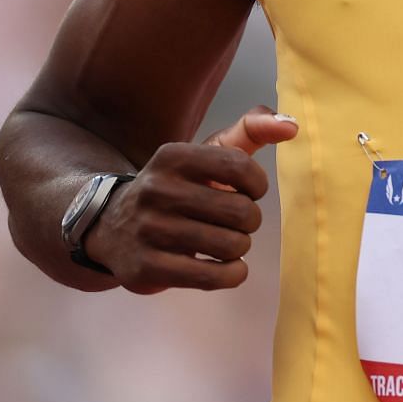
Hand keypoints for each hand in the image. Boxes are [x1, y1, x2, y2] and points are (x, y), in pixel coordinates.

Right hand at [87, 106, 297, 293]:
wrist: (111, 227)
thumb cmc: (176, 187)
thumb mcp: (205, 153)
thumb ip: (250, 130)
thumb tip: (291, 124)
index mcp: (173, 156)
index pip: (240, 167)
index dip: (257, 185)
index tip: (248, 192)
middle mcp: (157, 190)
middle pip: (241, 212)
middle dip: (249, 221)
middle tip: (237, 222)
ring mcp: (149, 231)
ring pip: (231, 246)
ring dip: (240, 247)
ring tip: (227, 243)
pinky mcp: (147, 268)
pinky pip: (213, 277)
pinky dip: (233, 274)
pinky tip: (228, 267)